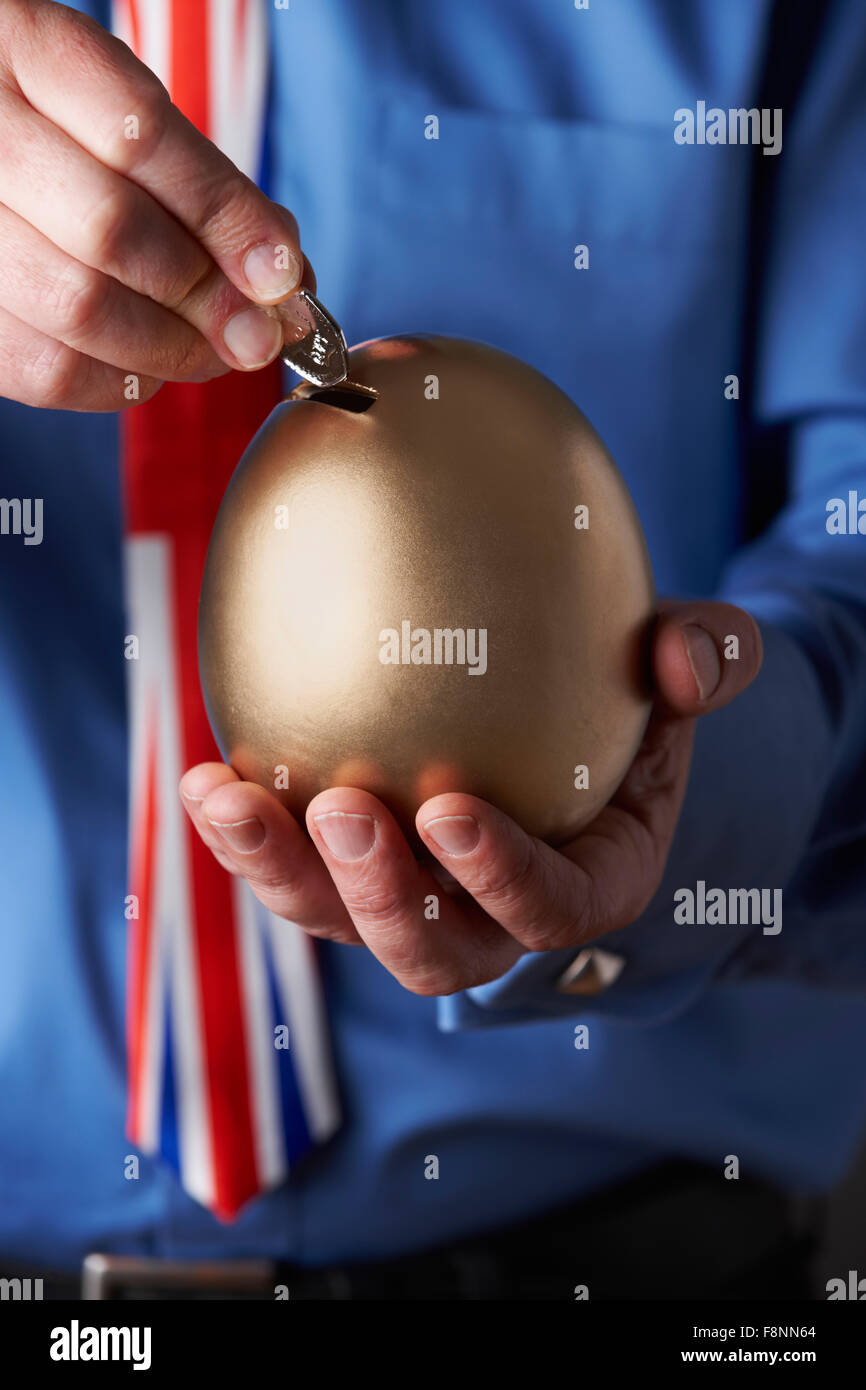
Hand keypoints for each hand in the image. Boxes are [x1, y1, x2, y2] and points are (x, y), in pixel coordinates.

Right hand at [0, 0, 309, 410]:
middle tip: (257, 334)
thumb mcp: (127, 117)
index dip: (226, 218)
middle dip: (208, 297)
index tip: (283, 275)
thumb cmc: (68, 140)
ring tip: (215, 351)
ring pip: (79, 307)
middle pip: (111, 230)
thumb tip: (281, 279)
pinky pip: (47, 369)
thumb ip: (202, 183)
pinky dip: (119, 381)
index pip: (140, 136)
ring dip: (171, 348)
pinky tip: (149, 365)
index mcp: (28, 52)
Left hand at [181, 600, 761, 995]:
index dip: (501, 878)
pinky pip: (290, 874)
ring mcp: (411, 901)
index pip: (550, 908)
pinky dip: (243, 836)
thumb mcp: (682, 668)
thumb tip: (681, 658)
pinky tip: (203, 776)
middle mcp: (490, 917)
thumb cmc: (627, 696)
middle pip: (433, 950)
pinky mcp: (345, 872)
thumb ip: (706, 656)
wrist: (559, 717)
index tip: (452, 809)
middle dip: (384, 895)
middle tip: (343, 809)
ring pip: (341, 924)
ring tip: (228, 798)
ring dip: (281, 872)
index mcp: (586, 882)